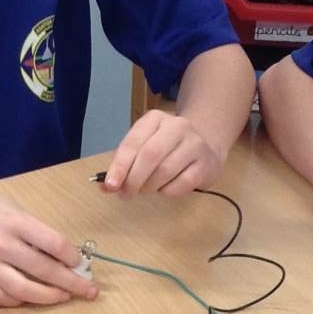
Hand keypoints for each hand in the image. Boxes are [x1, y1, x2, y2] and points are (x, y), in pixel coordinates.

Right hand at [0, 185, 98, 308]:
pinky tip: (32, 298)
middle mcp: (0, 245)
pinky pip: (1, 298)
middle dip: (72, 283)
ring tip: (64, 296)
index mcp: (13, 222)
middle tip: (88, 290)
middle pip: (44, 270)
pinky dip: (20, 301)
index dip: (72, 256)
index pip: (53, 243)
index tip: (79, 262)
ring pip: (24, 290)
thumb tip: (62, 255)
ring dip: (49, 297)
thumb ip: (35, 231)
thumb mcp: (12, 209)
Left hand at [101, 111, 223, 196]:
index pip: (133, 142)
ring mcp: (195, 144)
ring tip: (146, 189)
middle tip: (126, 194)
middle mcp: (177, 126)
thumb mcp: (142, 149)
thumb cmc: (166, 149)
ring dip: (150, 186)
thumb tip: (106, 186)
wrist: (204, 147)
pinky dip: (168, 191)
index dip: (120, 166)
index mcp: (154, 119)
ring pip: (166, 170)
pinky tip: (165, 188)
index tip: (110, 185)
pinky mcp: (206, 163)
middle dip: (134, 179)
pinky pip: (182, 183)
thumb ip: (124, 165)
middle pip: (150, 155)